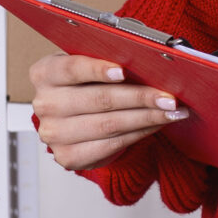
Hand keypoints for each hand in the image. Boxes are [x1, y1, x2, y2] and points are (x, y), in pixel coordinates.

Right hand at [31, 54, 188, 171]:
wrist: (75, 119)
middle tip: (169, 97)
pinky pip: (111, 145)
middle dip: (139, 97)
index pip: (71, 68)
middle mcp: (44, 104)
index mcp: (44, 73)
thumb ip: (107, 61)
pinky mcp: (68, 157)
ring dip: (147, 118)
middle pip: (98, 99)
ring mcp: (53, 134)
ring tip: (172, 111)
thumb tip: (147, 62)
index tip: (124, 71)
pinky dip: (140, 133)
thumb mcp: (89, 67)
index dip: (98, 70)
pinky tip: (157, 124)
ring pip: (109, 125)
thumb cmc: (87, 84)